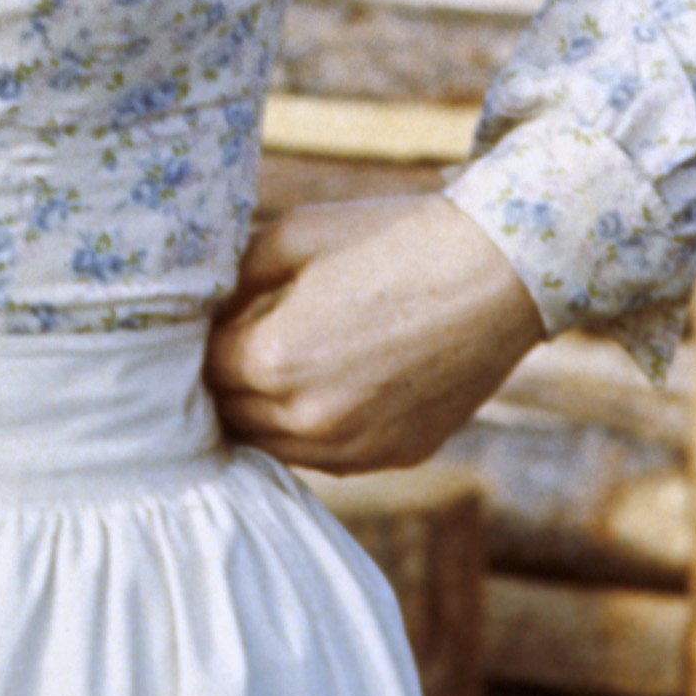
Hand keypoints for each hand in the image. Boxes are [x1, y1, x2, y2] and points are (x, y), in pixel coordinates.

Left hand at [206, 192, 544, 472]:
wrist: (498, 271)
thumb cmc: (393, 240)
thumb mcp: (294, 236)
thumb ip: (235, 278)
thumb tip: (205, 307)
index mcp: (275, 360)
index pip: (203, 372)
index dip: (198, 347)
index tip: (203, 325)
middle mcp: (309, 419)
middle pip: (230, 418)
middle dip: (221, 384)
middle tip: (226, 349)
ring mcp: (355, 447)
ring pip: (272, 450)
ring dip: (260, 416)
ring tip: (268, 372)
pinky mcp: (394, 456)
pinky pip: (325, 459)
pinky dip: (309, 432)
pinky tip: (318, 391)